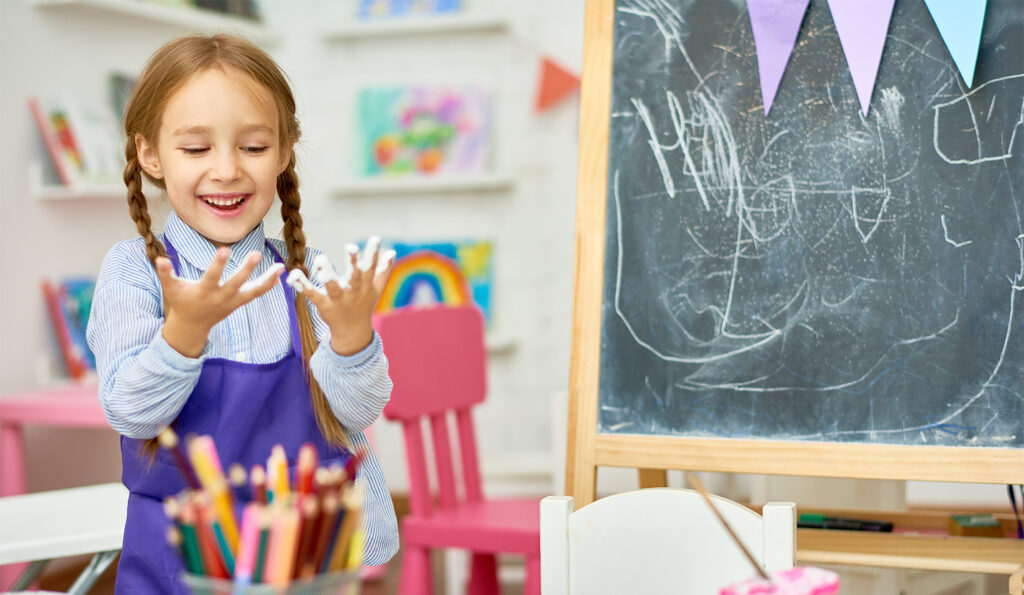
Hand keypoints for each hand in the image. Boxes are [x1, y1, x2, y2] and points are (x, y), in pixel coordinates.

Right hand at [156, 247, 282, 356]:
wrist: (192, 325)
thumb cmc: (181, 302)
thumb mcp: (171, 288)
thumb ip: (166, 274)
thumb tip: (159, 258)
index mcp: (204, 291)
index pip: (212, 276)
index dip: (218, 264)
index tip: (225, 249)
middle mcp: (221, 297)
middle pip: (237, 283)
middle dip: (247, 270)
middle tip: (257, 254)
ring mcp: (232, 302)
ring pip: (253, 291)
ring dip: (267, 279)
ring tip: (280, 267)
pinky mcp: (238, 303)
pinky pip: (255, 294)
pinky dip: (267, 285)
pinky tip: (278, 275)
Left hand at [289, 240, 394, 355]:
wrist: (352, 332)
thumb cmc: (364, 304)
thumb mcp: (376, 289)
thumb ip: (383, 270)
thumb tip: (392, 251)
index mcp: (366, 286)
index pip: (371, 268)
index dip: (373, 254)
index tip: (375, 239)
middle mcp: (354, 292)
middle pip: (355, 276)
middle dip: (354, 262)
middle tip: (351, 246)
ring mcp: (338, 300)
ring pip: (333, 287)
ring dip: (327, 274)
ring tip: (319, 259)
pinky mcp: (324, 305)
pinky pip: (313, 295)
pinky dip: (303, 285)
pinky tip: (293, 275)